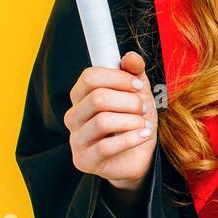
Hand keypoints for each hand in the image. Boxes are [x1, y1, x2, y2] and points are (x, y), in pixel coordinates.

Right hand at [64, 51, 156, 188]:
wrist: (139, 157)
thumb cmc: (133, 121)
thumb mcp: (138, 93)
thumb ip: (135, 73)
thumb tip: (131, 57)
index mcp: (81, 96)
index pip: (90, 77)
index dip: (118, 78)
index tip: (138, 86)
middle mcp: (73, 116)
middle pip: (98, 98)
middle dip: (129, 101)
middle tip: (144, 108)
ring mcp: (76, 139)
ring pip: (102, 121)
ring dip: (131, 120)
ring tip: (143, 124)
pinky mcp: (84, 160)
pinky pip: (106, 146)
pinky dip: (130, 139)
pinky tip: (143, 136)